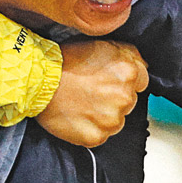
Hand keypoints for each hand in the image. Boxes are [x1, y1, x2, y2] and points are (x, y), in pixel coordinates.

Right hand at [35, 40, 149, 147]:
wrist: (38, 82)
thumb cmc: (66, 62)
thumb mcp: (101, 45)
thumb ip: (128, 54)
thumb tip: (143, 65)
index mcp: (129, 73)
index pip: (142, 81)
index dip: (125, 79)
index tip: (109, 80)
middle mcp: (125, 98)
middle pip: (129, 101)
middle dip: (114, 97)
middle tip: (91, 90)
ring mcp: (112, 120)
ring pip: (116, 120)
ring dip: (104, 114)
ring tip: (83, 103)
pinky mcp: (97, 136)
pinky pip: (101, 135)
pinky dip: (91, 128)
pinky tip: (78, 116)